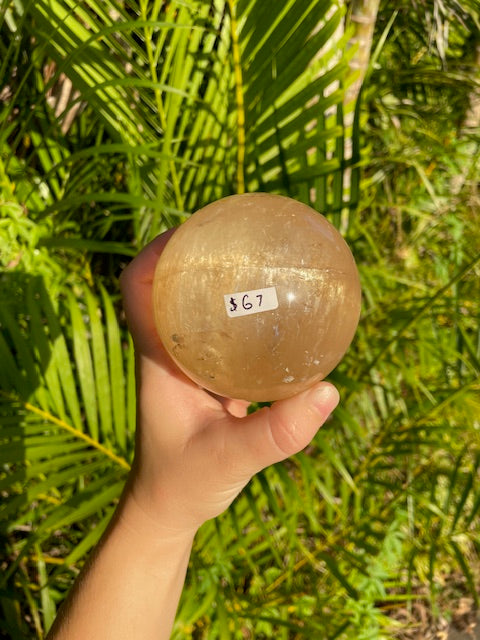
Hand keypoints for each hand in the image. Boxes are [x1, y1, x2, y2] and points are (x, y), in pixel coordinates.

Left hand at [120, 229, 339, 534]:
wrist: (171, 508)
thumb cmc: (185, 483)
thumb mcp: (230, 459)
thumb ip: (277, 432)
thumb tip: (329, 391)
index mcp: (157, 359)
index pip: (137, 288)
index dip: (155, 251)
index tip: (191, 230)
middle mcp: (167, 353)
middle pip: (168, 284)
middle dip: (196, 255)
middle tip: (241, 236)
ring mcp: (186, 365)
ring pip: (194, 308)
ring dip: (218, 283)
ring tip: (263, 263)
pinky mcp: (206, 378)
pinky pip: (221, 335)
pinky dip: (242, 319)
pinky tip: (278, 319)